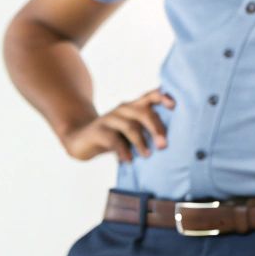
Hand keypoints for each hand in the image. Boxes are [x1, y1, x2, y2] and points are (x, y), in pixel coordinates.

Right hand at [60, 88, 174, 162]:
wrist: (80, 140)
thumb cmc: (112, 137)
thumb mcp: (131, 131)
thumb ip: (146, 131)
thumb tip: (168, 143)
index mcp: (134, 106)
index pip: (152, 95)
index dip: (164, 98)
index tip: (174, 106)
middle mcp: (123, 109)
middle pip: (144, 113)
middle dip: (156, 129)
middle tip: (163, 145)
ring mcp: (109, 118)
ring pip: (130, 126)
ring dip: (141, 142)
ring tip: (147, 155)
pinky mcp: (97, 130)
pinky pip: (113, 140)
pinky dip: (123, 151)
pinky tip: (128, 160)